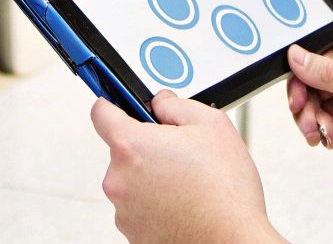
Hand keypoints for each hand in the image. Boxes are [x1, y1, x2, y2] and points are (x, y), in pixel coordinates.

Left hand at [90, 91, 283, 243]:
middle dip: (148, 148)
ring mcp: (124, 211)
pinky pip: (139, 208)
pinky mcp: (133, 234)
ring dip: (152, 179)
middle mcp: (119, 179)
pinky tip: (183, 204)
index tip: (118, 104)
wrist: (232, 241)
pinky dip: (156, 205)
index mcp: (131, 146)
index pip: (101, 112)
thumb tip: (161, 104)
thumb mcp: (211, 125)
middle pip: (123, 150)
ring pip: (132, 181)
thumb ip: (176, 104)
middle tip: (180, 154)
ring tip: (188, 184)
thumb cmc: (224, 192)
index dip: (113, 103)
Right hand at [285, 19, 332, 175]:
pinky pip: (326, 114)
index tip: (296, 94)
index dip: (302, 71)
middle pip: (312, 75)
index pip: (319, 48)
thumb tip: (295, 55)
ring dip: (313, 117)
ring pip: (316, 97)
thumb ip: (329, 73)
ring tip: (320, 134)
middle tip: (305, 119)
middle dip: (306, 100)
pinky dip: (323, 127)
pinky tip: (331, 138)